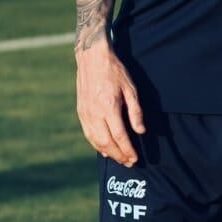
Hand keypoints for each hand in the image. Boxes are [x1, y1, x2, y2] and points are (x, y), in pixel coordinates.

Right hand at [76, 42, 144, 165]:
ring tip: (119, 159)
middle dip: (119, 155)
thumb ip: (136, 112)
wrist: (92, 59)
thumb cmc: (115, 72)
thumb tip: (140, 131)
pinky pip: (88, 133)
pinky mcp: (81, 112)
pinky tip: (104, 150)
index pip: (119, 136)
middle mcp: (95, 113)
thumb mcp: (131, 89)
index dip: (128, 149)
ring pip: (95, 140)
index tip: (135, 158)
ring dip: (108, 153)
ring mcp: (86, 113)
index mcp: (109, 106)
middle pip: (106, 142)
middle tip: (129, 162)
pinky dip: (96, 144)